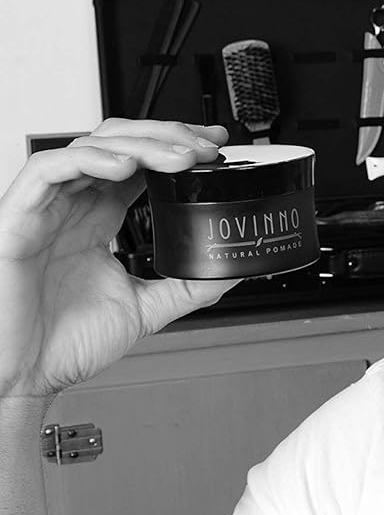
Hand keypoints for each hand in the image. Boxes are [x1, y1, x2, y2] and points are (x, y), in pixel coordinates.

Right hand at [0, 120, 239, 402]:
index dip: (173, 145)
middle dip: (165, 137)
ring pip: (88, 146)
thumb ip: (187, 285)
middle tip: (203, 149)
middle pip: (118, 144)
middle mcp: (72, 208)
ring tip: (177, 158)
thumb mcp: (146, 307)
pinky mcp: (17, 218)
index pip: (137, 162)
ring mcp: (45, 209)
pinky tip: (123, 167)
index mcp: (97, 220)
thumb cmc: (63, 343)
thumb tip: (230, 270)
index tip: (213, 146)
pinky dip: (87, 159)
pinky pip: (46, 170)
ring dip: (139, 144)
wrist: (25, 377)